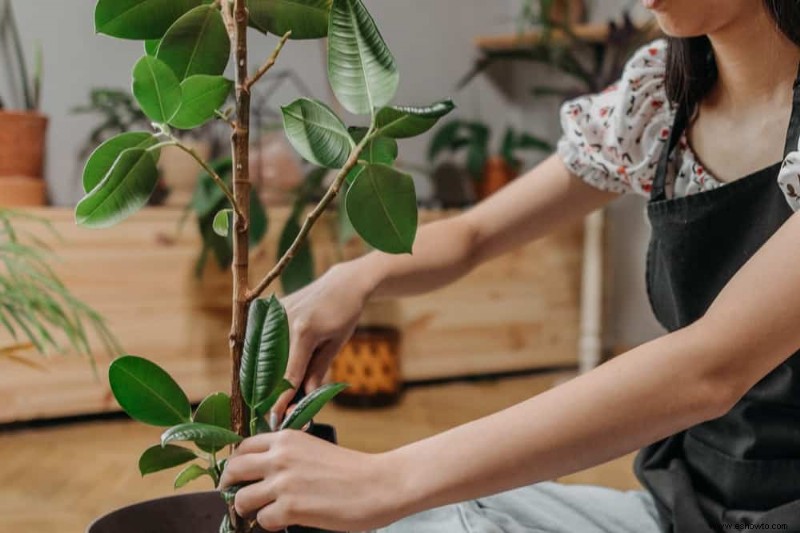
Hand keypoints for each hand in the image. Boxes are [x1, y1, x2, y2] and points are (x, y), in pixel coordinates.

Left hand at [220, 431, 405, 531]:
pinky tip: (286, 522)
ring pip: (241, 499)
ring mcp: (283, 482)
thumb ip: (288, 455)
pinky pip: (262, 520)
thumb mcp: (314, 449)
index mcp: (287, 437)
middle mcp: (280, 456)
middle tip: (238, 498)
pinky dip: (270, 525)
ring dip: (249, 510)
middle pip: (233, 470)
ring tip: (264, 513)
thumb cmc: (352, 470)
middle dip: (230, 487)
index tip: (239, 477)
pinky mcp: (290, 508)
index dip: (237, 464)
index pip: (243, 447)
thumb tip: (263, 473)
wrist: (379, 484)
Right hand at [273, 264, 371, 421]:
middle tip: (270, 412)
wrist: (342, 284)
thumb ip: (317, 371)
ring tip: (265, 396)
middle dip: (269, 391)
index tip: (275, 418)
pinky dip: (262, 356)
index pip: (290, 374)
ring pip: (261, 353)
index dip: (282, 400)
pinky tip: (263, 372)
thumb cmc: (345, 315)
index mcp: (304, 332)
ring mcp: (273, 313)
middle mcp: (283, 321)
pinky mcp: (270, 309)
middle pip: (270, 366)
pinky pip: (261, 338)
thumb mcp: (335, 344)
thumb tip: (304, 398)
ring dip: (262, 375)